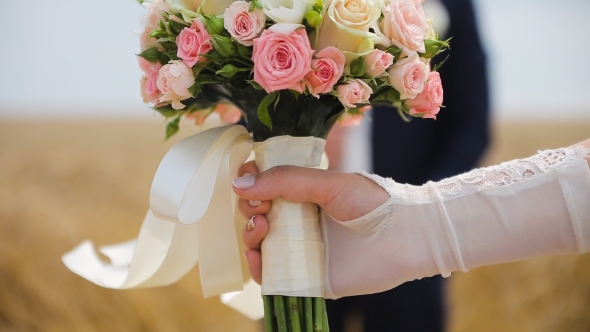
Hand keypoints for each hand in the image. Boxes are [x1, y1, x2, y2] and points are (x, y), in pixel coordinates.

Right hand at [232, 162, 388, 283]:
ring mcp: (299, 247)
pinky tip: (256, 256)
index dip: (251, 182)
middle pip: (256, 212)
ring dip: (249, 234)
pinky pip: (269, 274)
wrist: (402, 238)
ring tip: (262, 227)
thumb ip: (285, 180)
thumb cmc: (370, 203)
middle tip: (262, 207)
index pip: (264, 184)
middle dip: (249, 207)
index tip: (248, 181)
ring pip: (258, 243)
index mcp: (302, 192)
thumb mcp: (327, 182)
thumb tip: (237, 184)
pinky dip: (256, 267)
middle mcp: (297, 218)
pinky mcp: (303, 275)